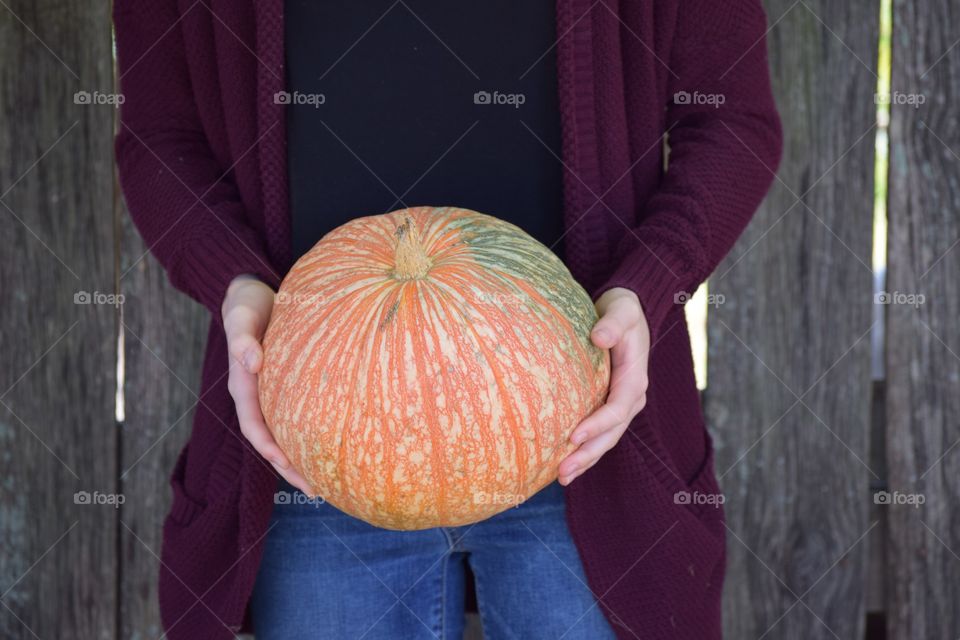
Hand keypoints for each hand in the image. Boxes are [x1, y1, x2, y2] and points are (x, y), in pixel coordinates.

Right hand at [222, 275, 312, 493]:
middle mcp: (257, 396)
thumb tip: (251, 362)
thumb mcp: (241, 316)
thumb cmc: (247, 304)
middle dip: (291, 468)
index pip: (253, 425)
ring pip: (288, 434)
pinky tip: (338, 446)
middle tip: (317, 491)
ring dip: (303, 459)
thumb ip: (243, 338)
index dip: (268, 446)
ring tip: (328, 484)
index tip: (285, 464)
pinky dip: (313, 434)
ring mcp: (273, 394)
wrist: (253, 292)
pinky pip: (301, 417)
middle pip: (272, 441)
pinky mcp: (289, 388)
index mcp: (243, 385)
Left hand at [559, 287, 650, 484]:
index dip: (597, 425)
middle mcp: (630, 398)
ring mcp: (620, 405)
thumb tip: (599, 337)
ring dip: (584, 460)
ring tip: (561, 477)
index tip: (574, 436)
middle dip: (588, 454)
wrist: (626, 313)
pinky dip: (583, 451)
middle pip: (610, 434)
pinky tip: (564, 466)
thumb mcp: (622, 310)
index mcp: (634, 379)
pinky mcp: (608, 406)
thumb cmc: (623, 310)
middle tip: (563, 471)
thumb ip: (613, 324)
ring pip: (604, 440)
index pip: (616, 409)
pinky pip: (597, 434)